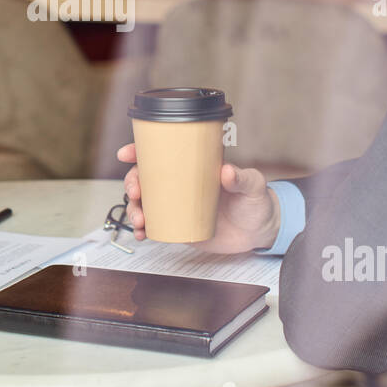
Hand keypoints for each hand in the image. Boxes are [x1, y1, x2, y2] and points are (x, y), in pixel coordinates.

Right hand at [116, 142, 280, 253]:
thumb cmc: (257, 202)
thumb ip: (242, 178)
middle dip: (132, 182)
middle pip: (146, 178)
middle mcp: (181, 184)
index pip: (163, 153)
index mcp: (194, 167)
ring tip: (139, 220)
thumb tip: (226, 171)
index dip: (140, 151)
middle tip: (135, 192)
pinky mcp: (179, 226)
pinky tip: (141, 235)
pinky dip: (142, 230)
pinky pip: (154, 226)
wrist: (260, 232)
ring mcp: (178, 205)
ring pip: (145, 203)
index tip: (126, 153)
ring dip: (133, 209)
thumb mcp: (253, 185)